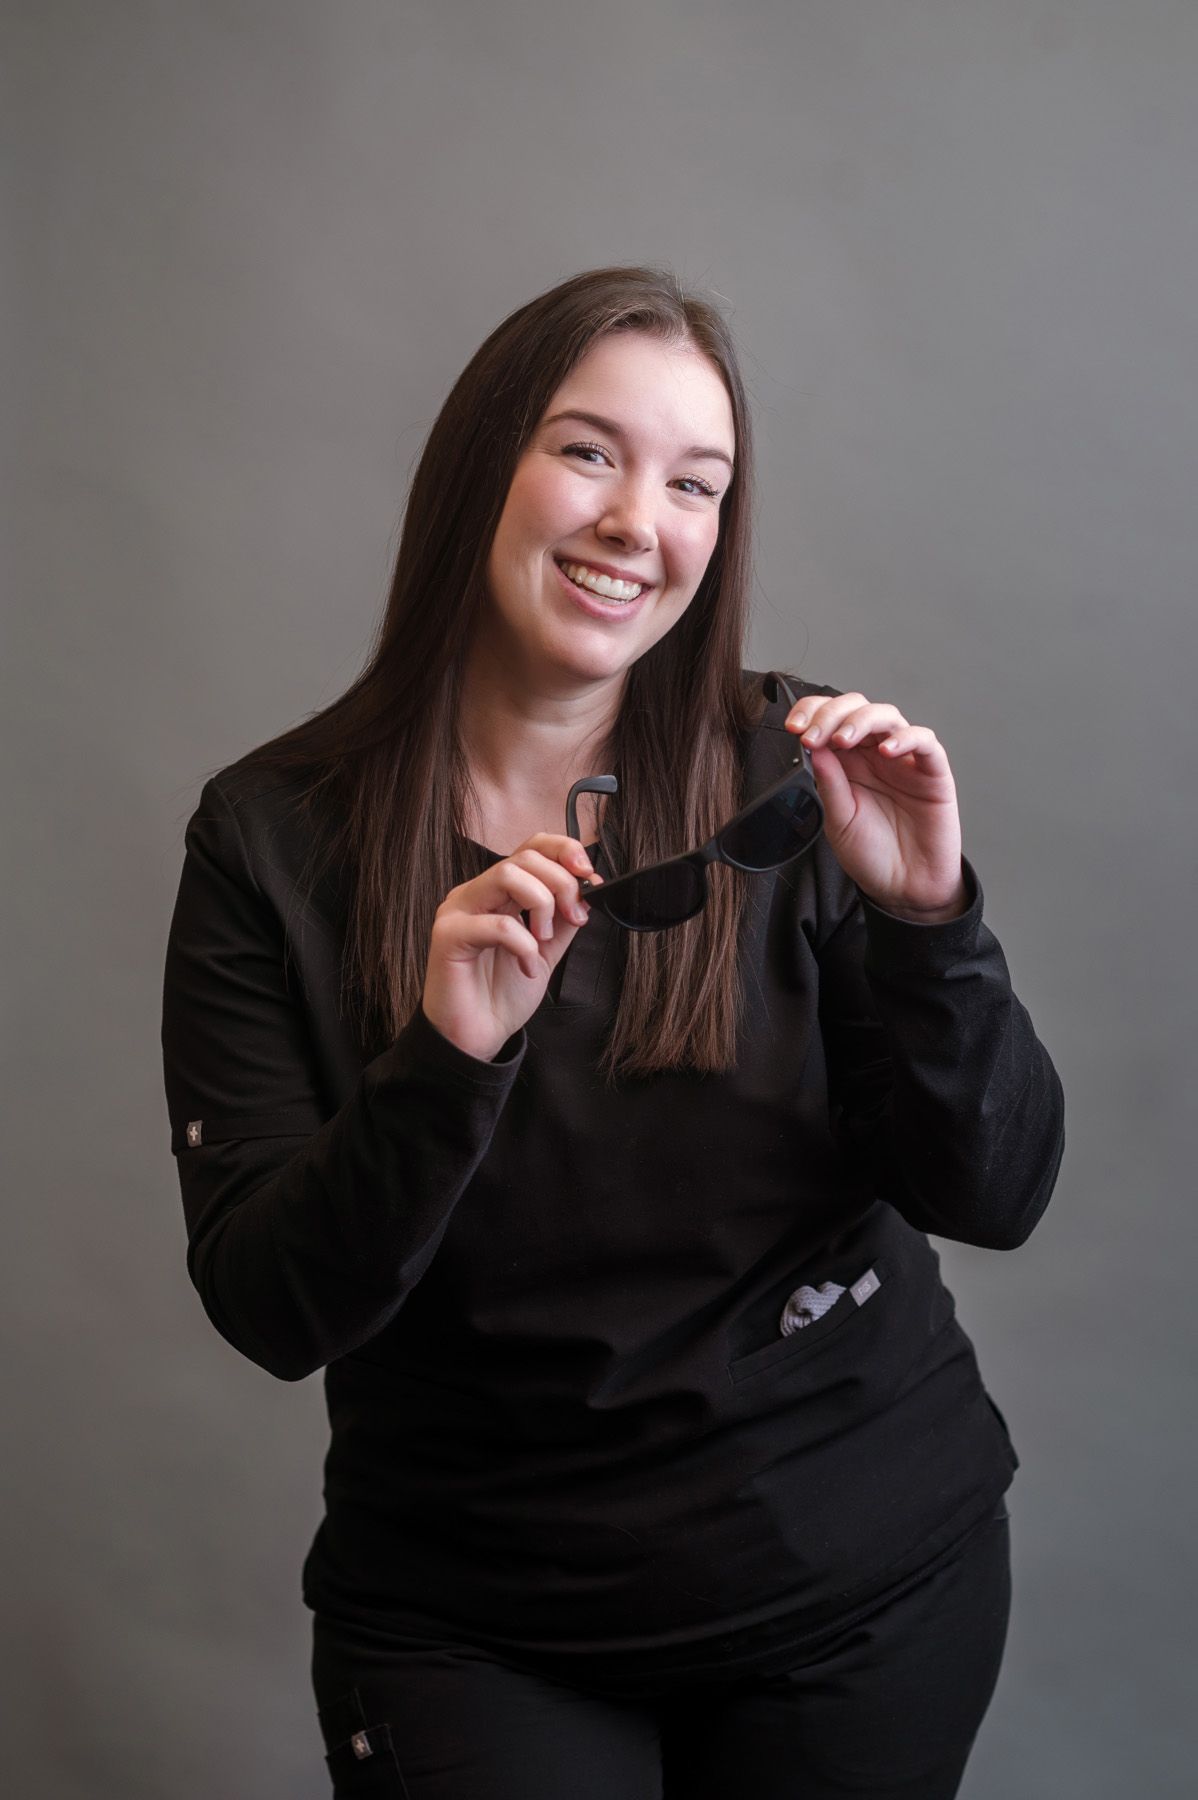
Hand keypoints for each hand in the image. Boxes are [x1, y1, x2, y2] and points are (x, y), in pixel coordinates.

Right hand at [422, 834, 604, 1060]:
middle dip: (562, 883)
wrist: (477, 1036)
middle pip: (524, 857)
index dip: (564, 851)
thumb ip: (562, 919)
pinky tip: (527, 968)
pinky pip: (497, 923)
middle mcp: (476, 893)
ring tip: (544, 941)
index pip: (531, 847)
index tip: (590, 877)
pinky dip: (524, 945)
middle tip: (575, 917)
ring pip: (507, 874)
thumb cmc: (502, 994)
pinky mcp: (448, 935)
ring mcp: (458, 910)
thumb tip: (587, 889)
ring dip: (542, 904)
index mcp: (498, 892)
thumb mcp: (546, 950)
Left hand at [784, 692, 967, 920]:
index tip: (794, 727)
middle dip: (830, 714)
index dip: (812, 714)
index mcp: (848, 762)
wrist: (903, 888)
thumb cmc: (871, 854)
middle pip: (856, 709)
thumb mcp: (838, 821)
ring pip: (888, 716)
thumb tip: (814, 746)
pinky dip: (906, 738)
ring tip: (843, 740)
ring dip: (861, 720)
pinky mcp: (933, 772)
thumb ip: (829, 783)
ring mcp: (905, 760)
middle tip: (813, 734)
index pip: (830, 720)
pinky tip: (888, 751)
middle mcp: (875, 754)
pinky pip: (925, 742)